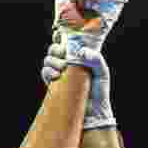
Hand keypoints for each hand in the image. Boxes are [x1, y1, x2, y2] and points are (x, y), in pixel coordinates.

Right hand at [47, 0, 127, 128]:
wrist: (92, 114)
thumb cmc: (99, 92)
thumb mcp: (102, 73)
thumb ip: (96, 59)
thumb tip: (81, 52)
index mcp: (78, 56)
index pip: (67, 42)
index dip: (62, 35)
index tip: (61, 34)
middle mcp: (68, 63)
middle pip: (55, 48)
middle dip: (56, 48)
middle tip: (63, 54)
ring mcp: (59, 73)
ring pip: (48, 59)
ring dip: (52, 60)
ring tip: (62, 68)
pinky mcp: (53, 84)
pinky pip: (44, 72)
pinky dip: (47, 71)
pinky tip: (55, 76)